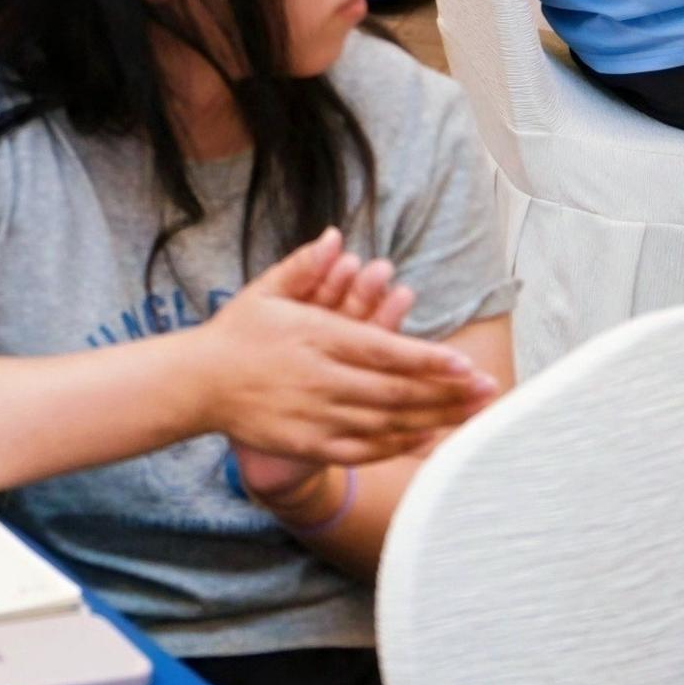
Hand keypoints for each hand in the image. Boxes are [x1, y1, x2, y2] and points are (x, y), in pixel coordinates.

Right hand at [186, 229, 498, 465]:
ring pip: (386, 422)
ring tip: (471, 416)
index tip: (464, 364)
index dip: (428, 360)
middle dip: (447, 393)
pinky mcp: (309, 441)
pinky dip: (398, 445)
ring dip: (433, 419)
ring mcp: (315, 414)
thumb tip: (336, 236)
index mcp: (315, 337)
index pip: (384, 350)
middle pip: (395, 391)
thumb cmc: (237, 334)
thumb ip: (306, 266)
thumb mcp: (266, 291)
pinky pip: (364, 448)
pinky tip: (426, 439)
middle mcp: (320, 378)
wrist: (196, 384)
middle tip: (487, 391)